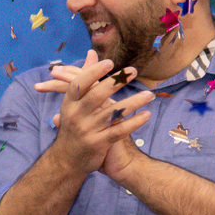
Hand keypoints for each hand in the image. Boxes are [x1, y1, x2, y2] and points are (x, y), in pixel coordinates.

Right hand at [33, 49, 153, 174]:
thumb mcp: (74, 103)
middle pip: (96, 95)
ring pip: (112, 113)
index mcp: (69, 104)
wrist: (66, 161)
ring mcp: (87, 130)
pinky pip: (119, 131)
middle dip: (115, 82)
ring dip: (132, 103)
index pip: (79, 84)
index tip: (109, 63)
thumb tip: (92, 53)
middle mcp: (76, 116)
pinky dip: (133, 123)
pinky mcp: (98, 143)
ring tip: (149, 94)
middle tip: (133, 71)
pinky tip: (146, 115)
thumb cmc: (73, 126)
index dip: (93, 73)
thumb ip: (84, 77)